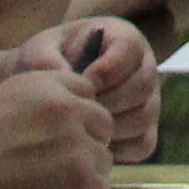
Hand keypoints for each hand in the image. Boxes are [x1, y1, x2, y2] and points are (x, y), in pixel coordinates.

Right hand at [0, 57, 116, 188]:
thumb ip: (36, 102)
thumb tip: (67, 117)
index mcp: (46, 83)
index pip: (86, 93)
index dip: (75, 119)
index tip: (56, 139)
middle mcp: (67, 107)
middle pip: (102, 124)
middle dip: (86, 145)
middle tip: (55, 169)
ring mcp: (78, 142)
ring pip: (104, 159)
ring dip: (84, 176)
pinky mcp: (82, 179)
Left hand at [53, 17, 162, 160]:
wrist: (44, 92)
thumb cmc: (45, 64)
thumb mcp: (40, 51)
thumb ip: (45, 58)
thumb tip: (64, 76)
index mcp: (125, 40)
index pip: (130, 50)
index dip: (106, 69)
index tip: (80, 82)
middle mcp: (144, 69)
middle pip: (142, 87)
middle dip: (107, 101)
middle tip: (78, 111)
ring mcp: (148, 102)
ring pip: (143, 118)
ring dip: (110, 127)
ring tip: (79, 128)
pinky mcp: (145, 132)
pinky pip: (142, 145)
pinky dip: (117, 149)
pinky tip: (89, 144)